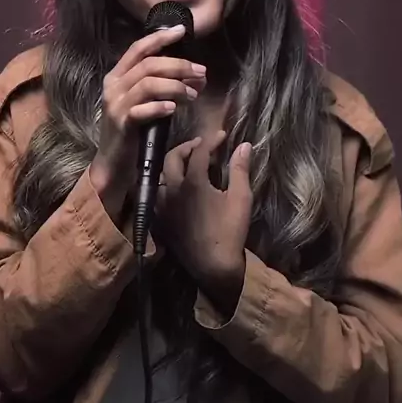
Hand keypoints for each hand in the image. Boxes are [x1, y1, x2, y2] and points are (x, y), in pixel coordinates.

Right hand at [89, 25, 206, 220]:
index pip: (139, 48)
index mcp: (117, 77)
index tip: (182, 31)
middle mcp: (114, 87)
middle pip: (149, 65)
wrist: (113, 163)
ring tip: (193, 94)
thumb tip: (192, 74)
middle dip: (179, 65)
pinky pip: (141, 110)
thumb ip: (159, 86)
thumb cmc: (132, 132)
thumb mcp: (143, 103)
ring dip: (175, 86)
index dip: (160, 38)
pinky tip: (174, 109)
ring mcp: (116, 105)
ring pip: (148, 84)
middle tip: (201, 73)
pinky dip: (160, 107)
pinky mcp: (121, 124)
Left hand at [156, 134, 252, 311]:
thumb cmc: (229, 231)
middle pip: (173, 157)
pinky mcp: (160, 218)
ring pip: (160, 175)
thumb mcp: (240, 198)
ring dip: (173, 165)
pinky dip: (166, 184)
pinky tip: (177, 188)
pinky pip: (157, 194)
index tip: (221, 136)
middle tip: (201, 146)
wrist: (212, 266)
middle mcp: (172, 189)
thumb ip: (240, 170)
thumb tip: (244, 145)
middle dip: (187, 147)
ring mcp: (163, 205)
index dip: (210, 140)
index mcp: (192, 182)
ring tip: (187, 165)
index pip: (199, 151)